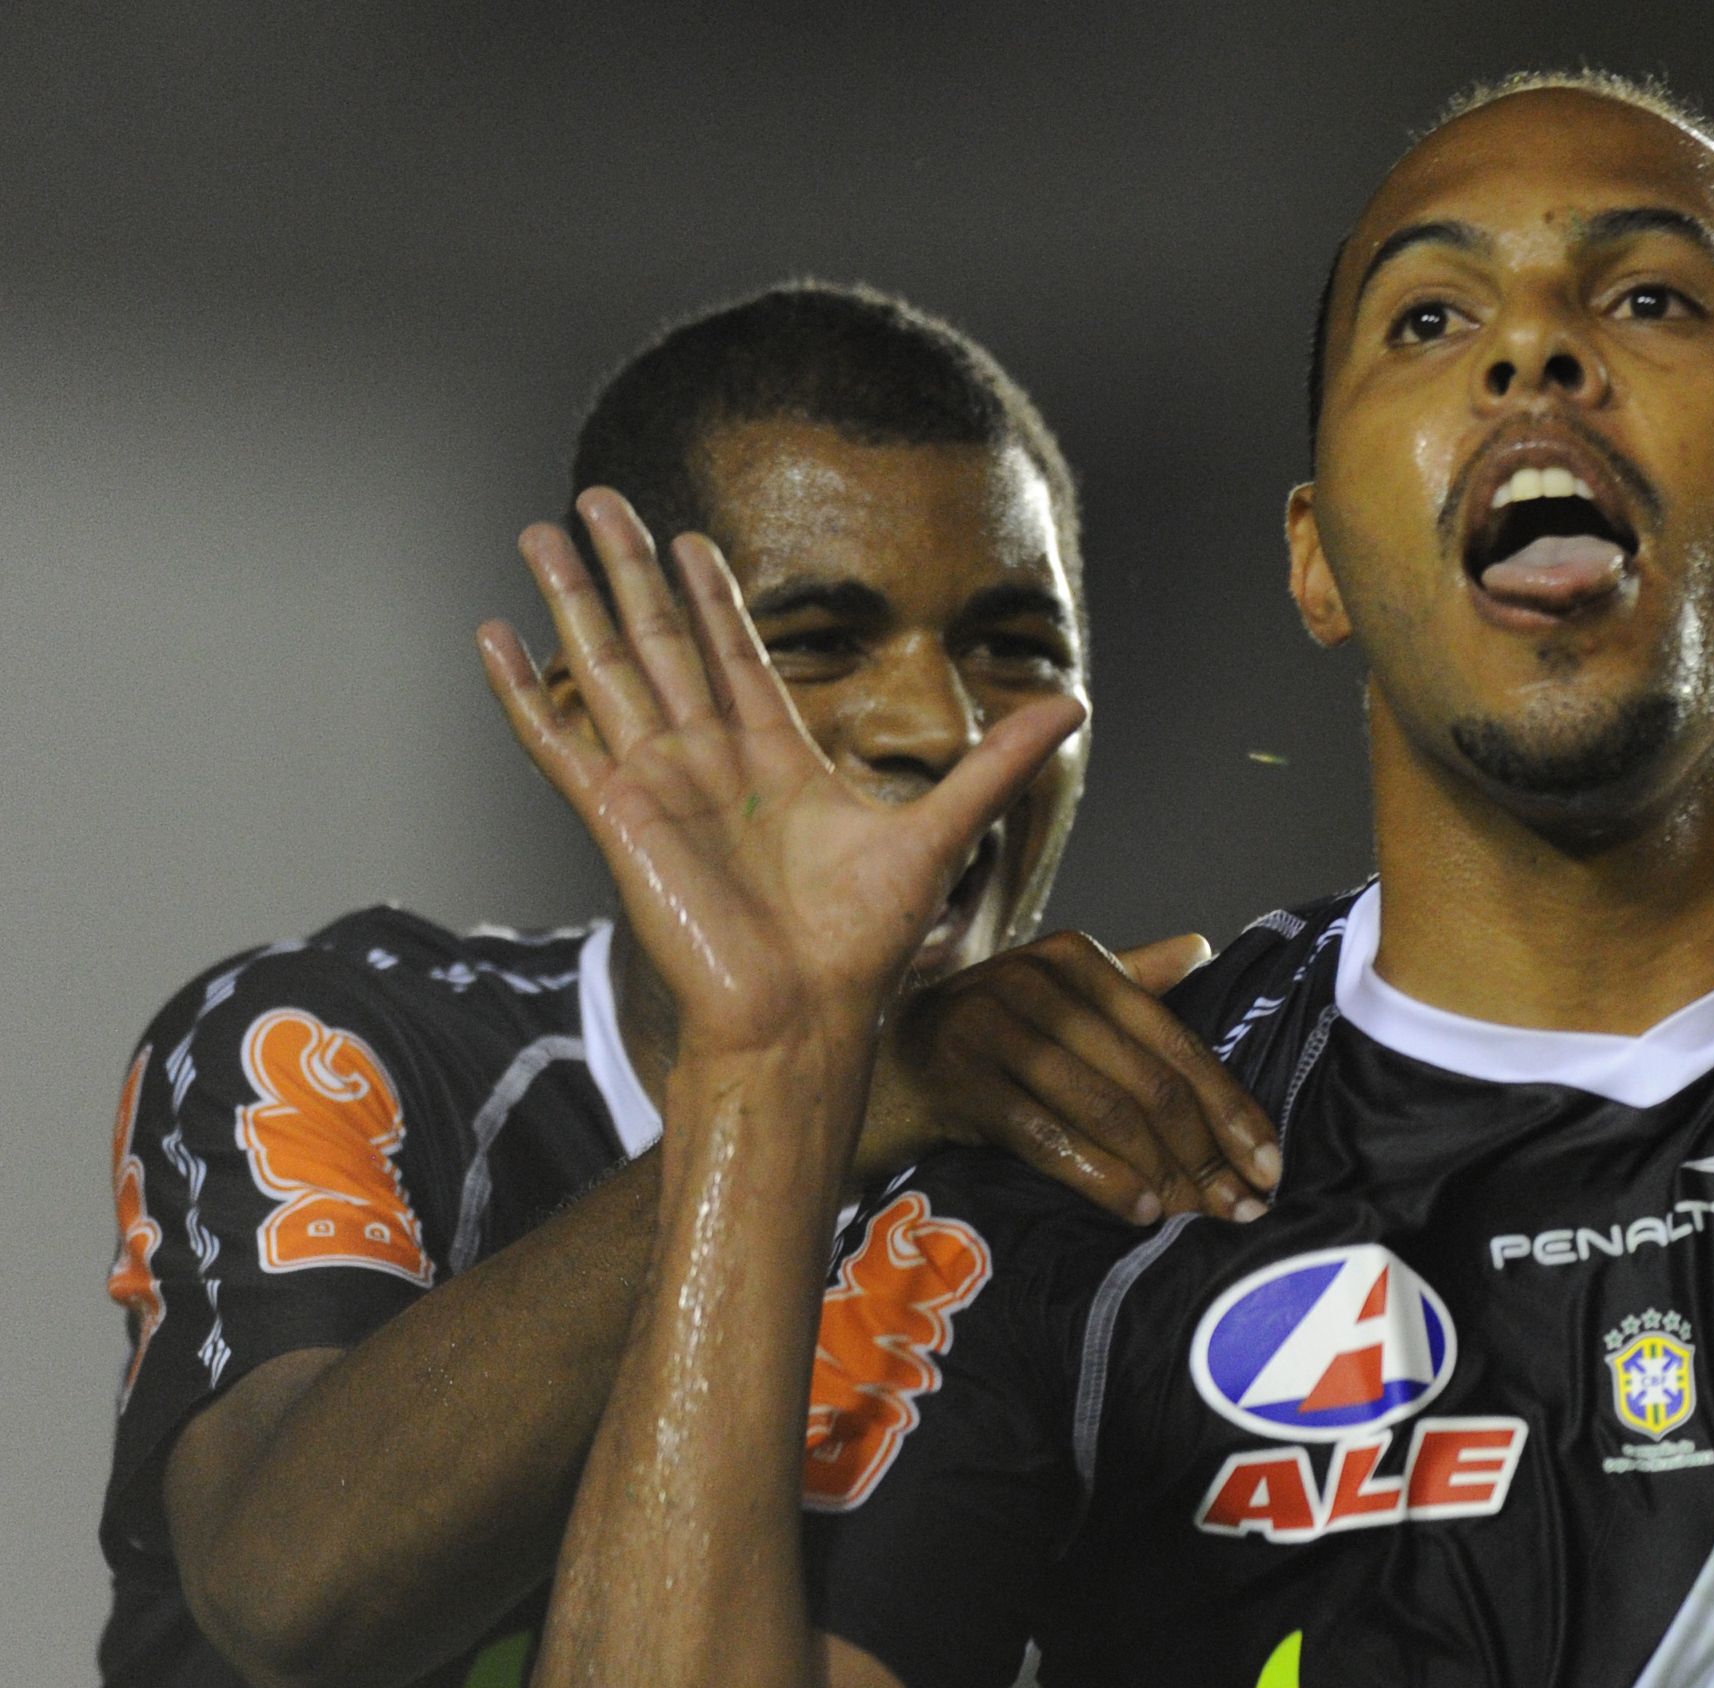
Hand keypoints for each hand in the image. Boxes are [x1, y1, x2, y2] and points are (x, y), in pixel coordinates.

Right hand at [475, 490, 1080, 1062]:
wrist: (803, 1021)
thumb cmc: (861, 948)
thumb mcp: (940, 834)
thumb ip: (996, 765)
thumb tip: (1074, 705)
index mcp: (777, 762)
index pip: (735, 655)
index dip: (713, 596)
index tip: (695, 537)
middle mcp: (711, 763)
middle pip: (661, 641)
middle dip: (632, 568)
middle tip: (600, 496)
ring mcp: (659, 786)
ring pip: (606, 669)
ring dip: (573, 599)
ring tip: (542, 530)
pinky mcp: (618, 818)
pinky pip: (560, 741)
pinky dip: (524, 690)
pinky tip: (494, 634)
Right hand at [858, 933, 1284, 1223]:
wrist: (867, 1064)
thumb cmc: (981, 1041)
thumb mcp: (1054, 1002)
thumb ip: (1128, 981)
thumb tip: (1202, 947)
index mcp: (1078, 959)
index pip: (1178, 1041)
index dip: (1232, 1110)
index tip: (1271, 1169)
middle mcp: (1039, 979)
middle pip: (1151, 1080)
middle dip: (1207, 1154)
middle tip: (1241, 1210)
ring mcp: (993, 1024)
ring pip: (1107, 1110)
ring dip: (1162, 1173)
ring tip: (1196, 1217)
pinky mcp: (959, 1077)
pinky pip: (1048, 1136)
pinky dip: (1101, 1177)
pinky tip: (1137, 1211)